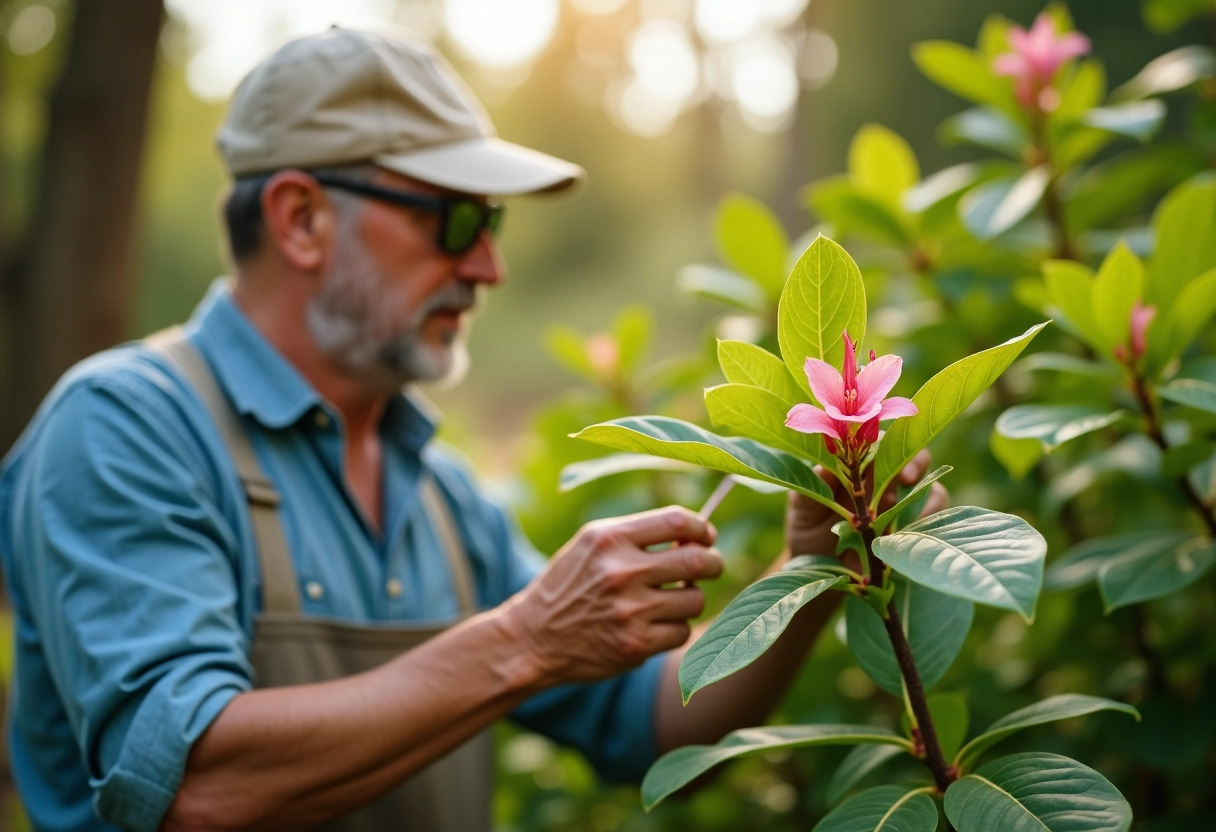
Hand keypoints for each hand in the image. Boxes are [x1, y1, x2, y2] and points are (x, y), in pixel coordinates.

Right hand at [503, 507, 722, 686]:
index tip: (706, 536)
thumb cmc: (570, 585)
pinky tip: (655, 624)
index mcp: (609, 539)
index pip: (678, 521)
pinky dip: (675, 628)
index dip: (702, 527)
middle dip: (713, 562)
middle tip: (710, 566)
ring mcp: (629, 611)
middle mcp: (620, 572)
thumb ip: (637, 535)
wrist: (533, 637)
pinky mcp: (635, 645)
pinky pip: (681, 632)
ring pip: (694, 599)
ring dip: (691, 598)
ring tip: (673, 599)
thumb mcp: (591, 545)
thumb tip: (696, 535)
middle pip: (697, 560)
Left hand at [784, 449, 948, 556]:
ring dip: (930, 494)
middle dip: (916, 460)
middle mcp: (883, 482)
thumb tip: (831, 456)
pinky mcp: (911, 530)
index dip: (882, 441)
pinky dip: (931, 521)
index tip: (876, 454)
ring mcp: (900, 506)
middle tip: (907, 478)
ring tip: (912, 516)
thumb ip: (815, 481)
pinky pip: (934, 519)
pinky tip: (910, 535)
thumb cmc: (807, 532)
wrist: (817, 573)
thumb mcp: (802, 507)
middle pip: (912, 454)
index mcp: (857, 469)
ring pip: (932, 485)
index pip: (877, 442)